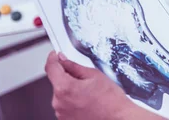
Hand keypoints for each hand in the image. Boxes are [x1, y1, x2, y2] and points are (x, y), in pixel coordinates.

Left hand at [45, 51, 164, 119]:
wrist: (118, 117)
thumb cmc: (110, 100)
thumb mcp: (94, 75)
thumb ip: (74, 66)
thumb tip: (63, 61)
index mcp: (64, 88)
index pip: (51, 68)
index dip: (52, 58)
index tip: (54, 55)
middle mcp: (58, 103)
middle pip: (57, 82)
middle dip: (67, 77)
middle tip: (85, 79)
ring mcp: (61, 113)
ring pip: (61, 94)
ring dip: (70, 90)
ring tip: (89, 93)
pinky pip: (65, 104)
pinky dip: (72, 101)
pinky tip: (86, 101)